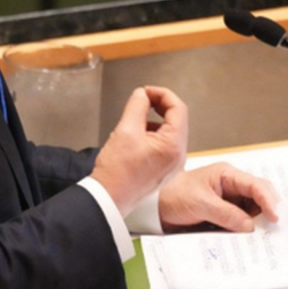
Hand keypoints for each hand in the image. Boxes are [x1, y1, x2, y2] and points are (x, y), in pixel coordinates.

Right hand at [90, 86, 187, 215]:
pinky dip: (152, 134)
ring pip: (169, 131)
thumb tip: (142, 95)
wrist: (109, 197)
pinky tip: (136, 136)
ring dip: (154, 120)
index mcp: (174, 145)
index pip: (178, 108)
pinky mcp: (164, 169)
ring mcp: (172, 164)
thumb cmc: (117, 172)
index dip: (162, 94)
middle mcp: (178, 156)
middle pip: (176, 119)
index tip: (146, 91)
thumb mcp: (126, 129)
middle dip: (159, 106)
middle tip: (141, 100)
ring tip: (134, 120)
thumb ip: (137, 105)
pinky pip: (164, 144)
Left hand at [158, 163, 279, 232]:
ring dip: (258, 224)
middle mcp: (231, 187)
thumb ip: (226, 214)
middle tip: (274, 230)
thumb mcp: (200, 203)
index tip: (275, 218)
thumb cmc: (174, 196)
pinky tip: (251, 241)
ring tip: (265, 238)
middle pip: (260, 198)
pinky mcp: (225, 216)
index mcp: (227, 175)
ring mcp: (229, 202)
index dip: (269, 200)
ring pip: (253, 213)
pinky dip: (247, 232)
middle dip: (268, 212)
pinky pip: (242, 223)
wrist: (155, 209)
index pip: (256, 185)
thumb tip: (250, 227)